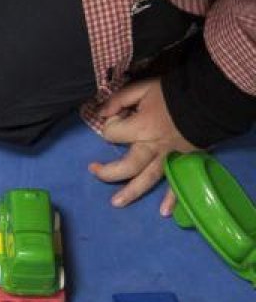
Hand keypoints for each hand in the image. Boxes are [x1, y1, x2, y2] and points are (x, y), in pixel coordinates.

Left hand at [88, 78, 197, 208]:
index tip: (118, 115)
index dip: (110, 124)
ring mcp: (169, 158)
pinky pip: (178, 184)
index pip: (112, 134)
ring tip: (116, 203)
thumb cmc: (172, 94)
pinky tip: (164, 212)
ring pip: (148, 179)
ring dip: (132, 193)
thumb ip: (119, 100)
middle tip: (93, 171)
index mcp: (140, 128)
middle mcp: (152, 148)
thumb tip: (101, 113)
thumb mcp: (141, 88)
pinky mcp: (184, 163)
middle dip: (108, 172)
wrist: (208, 100)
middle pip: (126, 166)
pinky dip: (173, 199)